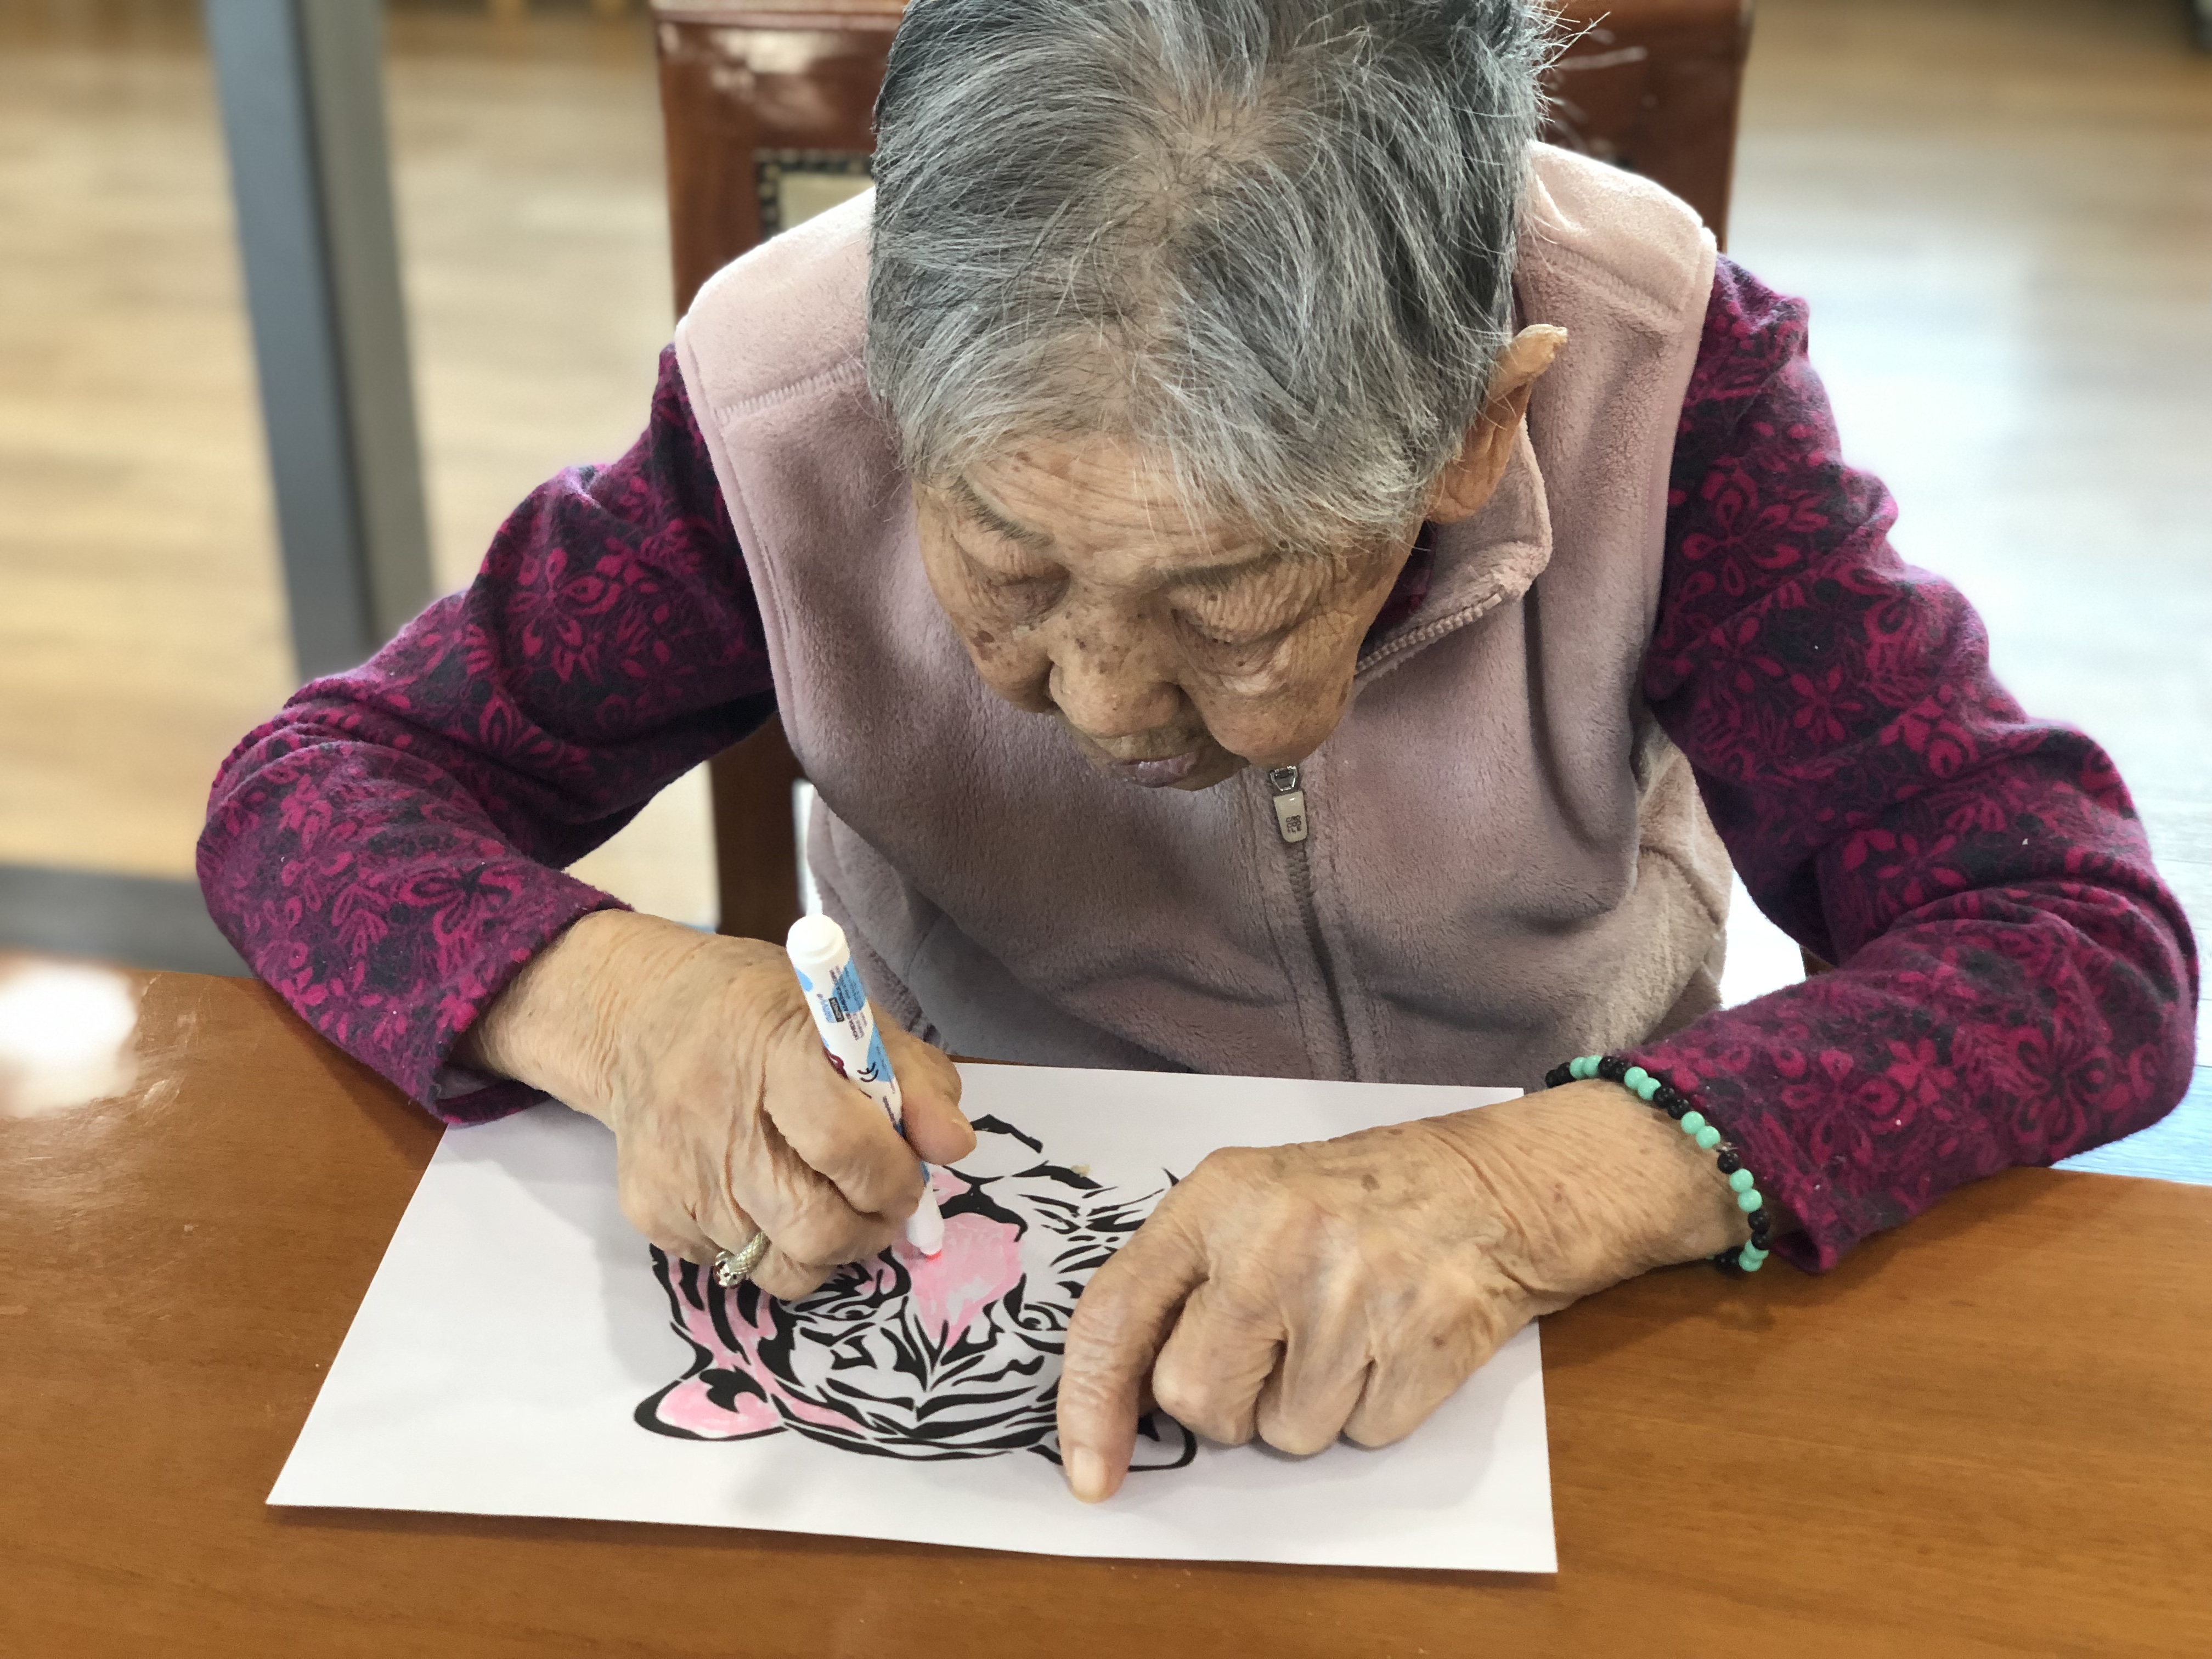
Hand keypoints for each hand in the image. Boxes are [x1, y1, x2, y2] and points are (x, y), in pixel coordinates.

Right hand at [460, 911, 973, 1299]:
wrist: (640, 1014)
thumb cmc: (761, 1015)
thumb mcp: (848, 1018)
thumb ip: (916, 1080)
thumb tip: (954, 1148)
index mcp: (773, 1049)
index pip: (844, 1144)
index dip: (894, 1177)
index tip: (912, 1178)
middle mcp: (713, 1115)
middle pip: (815, 1225)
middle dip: (870, 1231)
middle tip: (882, 1209)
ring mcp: (677, 1171)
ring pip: (780, 1266)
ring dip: (825, 1250)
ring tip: (829, 1206)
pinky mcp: (649, 1209)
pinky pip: (734, 1267)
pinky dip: (767, 1248)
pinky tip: (762, 1197)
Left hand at [1053, 1080, 1751, 1500]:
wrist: (1488, 1189)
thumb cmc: (1351, 1202)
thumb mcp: (1247, 1200)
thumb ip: (1178, 1281)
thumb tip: (1120, 1402)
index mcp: (1218, 1199)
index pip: (1118, 1314)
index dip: (1089, 1404)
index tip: (1088, 1472)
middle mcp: (1277, 1243)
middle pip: (1196, 1398)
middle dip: (1226, 1402)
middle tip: (1272, 1348)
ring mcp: (1354, 1294)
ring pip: (1283, 1433)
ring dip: (1306, 1406)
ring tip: (1342, 1331)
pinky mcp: (1422, 1343)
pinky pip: (1360, 1437)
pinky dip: (1369, 1409)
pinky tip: (1388, 1345)